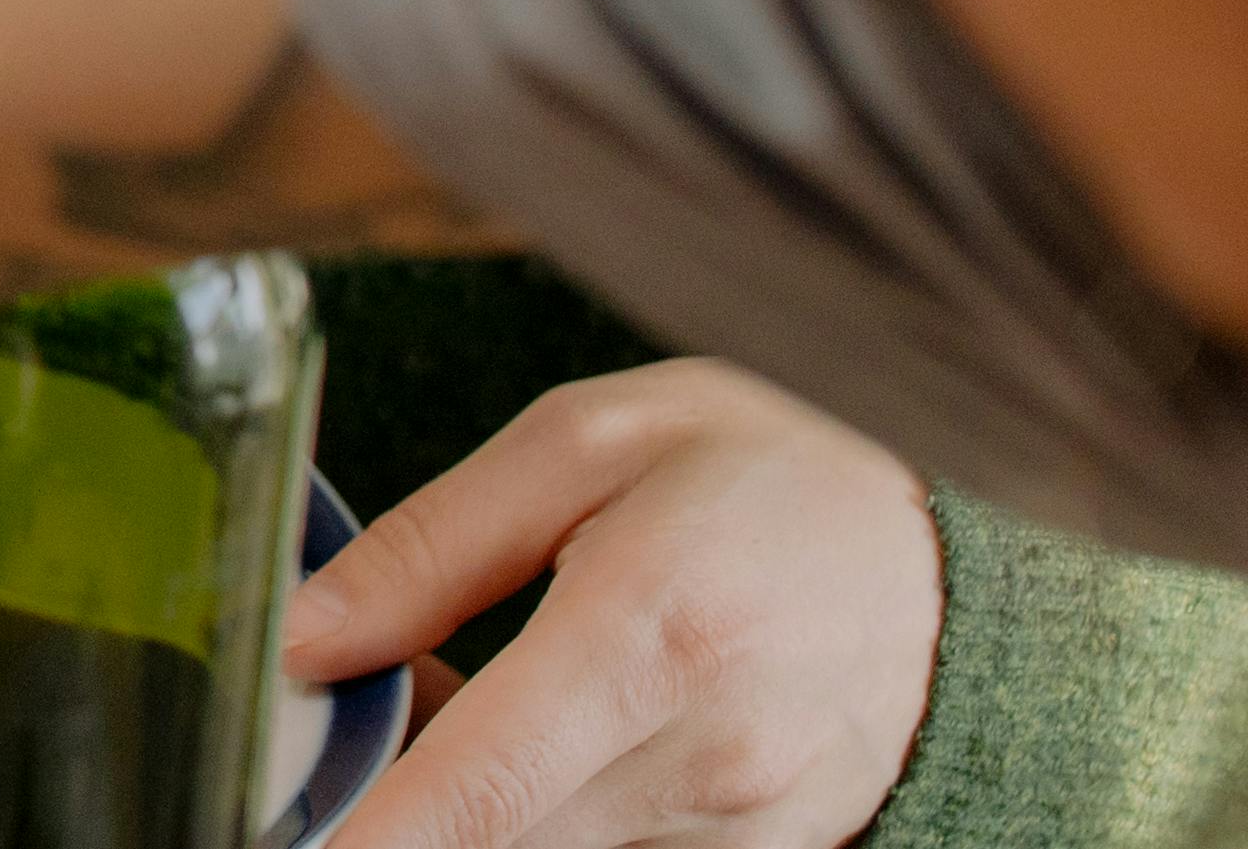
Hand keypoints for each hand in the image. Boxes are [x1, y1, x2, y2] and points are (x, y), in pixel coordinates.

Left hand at [295, 364, 941, 848]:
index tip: (296, 835)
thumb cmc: (765, 469)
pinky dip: (553, 813)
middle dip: (404, 791)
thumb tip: (299, 639)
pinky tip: (560, 733)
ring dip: (483, 802)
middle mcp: (708, 754)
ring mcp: (748, 824)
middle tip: (389, 689)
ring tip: (495, 688)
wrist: (950, 550)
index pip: (482, 789)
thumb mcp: (587, 438)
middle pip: (496, 836)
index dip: (377, 834)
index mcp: (651, 628)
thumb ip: (431, 545)